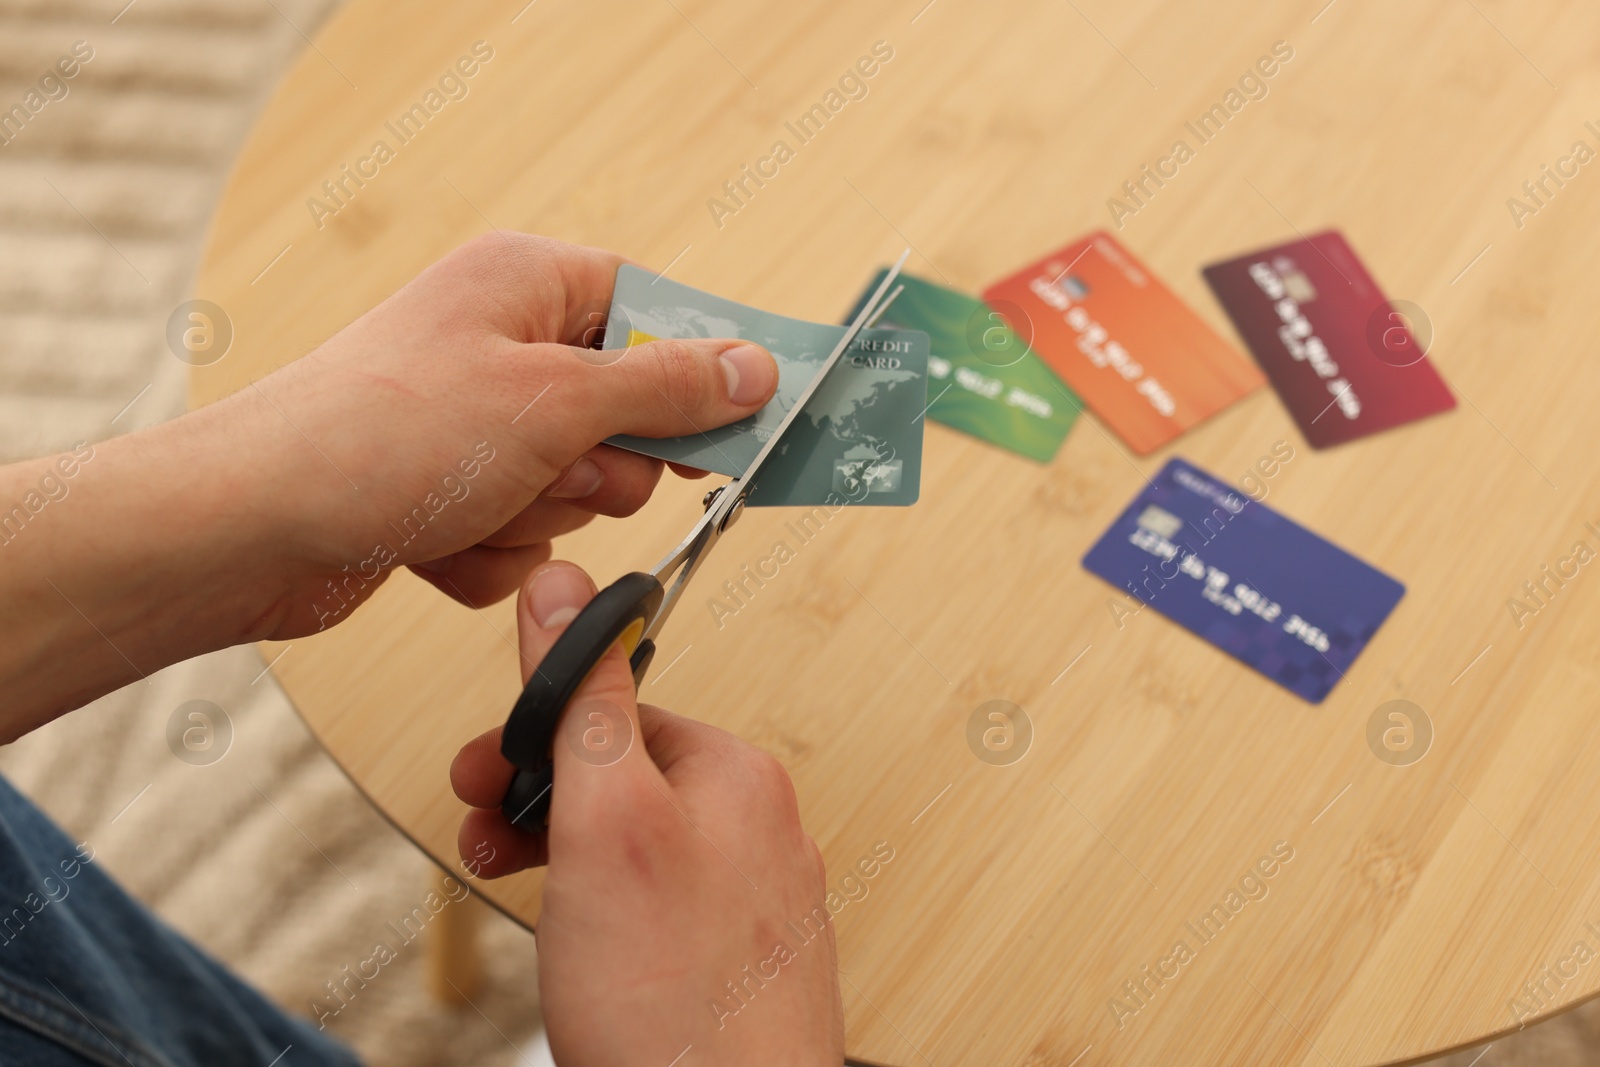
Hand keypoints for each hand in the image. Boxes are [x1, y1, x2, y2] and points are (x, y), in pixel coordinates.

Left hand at [234, 232, 776, 633]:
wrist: (252, 529)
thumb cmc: (387, 438)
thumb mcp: (554, 403)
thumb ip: (665, 389)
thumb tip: (754, 366)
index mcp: (525, 285)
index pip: (651, 310)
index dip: (695, 371)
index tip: (737, 424)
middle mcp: (498, 345)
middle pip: (622, 414)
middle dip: (597, 468)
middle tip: (559, 471)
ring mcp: (470, 426)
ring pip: (574, 490)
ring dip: (538, 518)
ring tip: (472, 505)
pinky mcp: (445, 495)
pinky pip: (520, 537)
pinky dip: (489, 553)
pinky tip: (431, 540)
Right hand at [451, 562, 844, 1066]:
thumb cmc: (675, 1003)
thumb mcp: (604, 822)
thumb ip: (582, 701)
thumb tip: (565, 590)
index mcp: (737, 775)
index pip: (617, 713)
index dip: (535, 742)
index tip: (480, 775)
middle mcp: (758, 828)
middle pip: (623, 780)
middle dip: (541, 804)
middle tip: (485, 840)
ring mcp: (752, 899)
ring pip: (636, 847)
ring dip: (564, 860)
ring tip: (527, 904)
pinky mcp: (738, 960)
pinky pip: (658, 907)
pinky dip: (604, 915)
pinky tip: (581, 952)